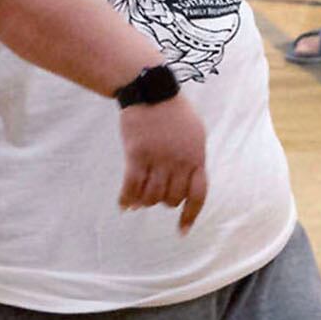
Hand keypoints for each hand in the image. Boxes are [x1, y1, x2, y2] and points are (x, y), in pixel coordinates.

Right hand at [118, 94, 208, 229]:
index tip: (181, 230)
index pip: (197, 194)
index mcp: (196, 157)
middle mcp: (179, 161)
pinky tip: (123, 206)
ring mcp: (158, 158)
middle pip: (171, 198)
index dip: (189, 215)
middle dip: (163, 202)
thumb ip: (193, 158)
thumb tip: (184, 185)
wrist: (151, 89)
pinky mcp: (137, 154)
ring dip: (145, 201)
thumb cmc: (174, 111)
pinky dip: (127, 198)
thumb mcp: (195, 133)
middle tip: (155, 196)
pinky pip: (132, 185)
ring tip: (139, 200)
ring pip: (152, 196)